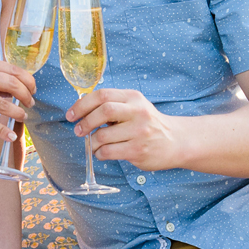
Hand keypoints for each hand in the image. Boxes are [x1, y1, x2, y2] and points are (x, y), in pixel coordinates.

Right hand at [0, 54, 34, 142]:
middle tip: (30, 104)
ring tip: (22, 117)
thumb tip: (16, 88)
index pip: (13, 70)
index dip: (28, 81)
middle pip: (13, 85)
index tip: (32, 90)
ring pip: (5, 105)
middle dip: (27, 96)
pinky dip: (4, 131)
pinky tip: (10, 136)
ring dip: (19, 113)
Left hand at [67, 88, 189, 171]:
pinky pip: (109, 152)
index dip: (82, 104)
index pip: (102, 95)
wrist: (176, 141)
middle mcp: (138, 112)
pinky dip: (100, 153)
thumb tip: (81, 111)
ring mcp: (139, 132)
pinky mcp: (138, 150)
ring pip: (103, 135)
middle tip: (79, 131)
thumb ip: (113, 105)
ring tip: (94, 144)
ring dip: (92, 142)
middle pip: (103, 111)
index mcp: (133, 98)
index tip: (71, 115)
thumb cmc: (148, 124)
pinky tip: (103, 153)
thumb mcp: (135, 107)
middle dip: (85, 122)